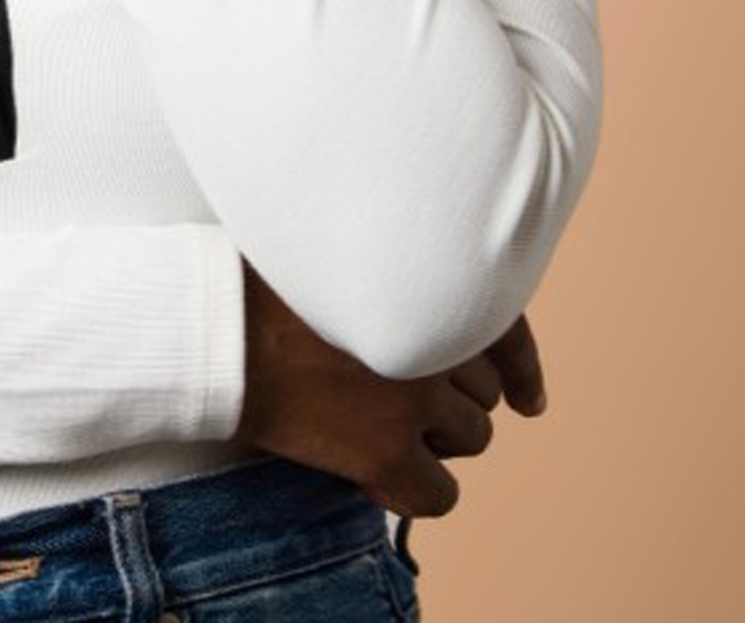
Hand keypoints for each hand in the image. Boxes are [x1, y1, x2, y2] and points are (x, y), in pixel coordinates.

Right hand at [231, 260, 546, 518]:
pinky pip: (439, 494)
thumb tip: (416, 289)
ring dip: (437, 435)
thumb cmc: (263, 277)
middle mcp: (437, 339)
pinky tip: (380, 474)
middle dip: (451, 395)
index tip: (528, 397)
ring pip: (474, 437)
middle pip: (484, 389)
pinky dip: (417, 488)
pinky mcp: (387, 455)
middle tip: (403, 396)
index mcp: (433, 282)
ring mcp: (416, 400)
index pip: (509, 331)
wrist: (217, 327)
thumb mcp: (340, 250)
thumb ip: (393, 268)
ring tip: (384, 426)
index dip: (522, 369)